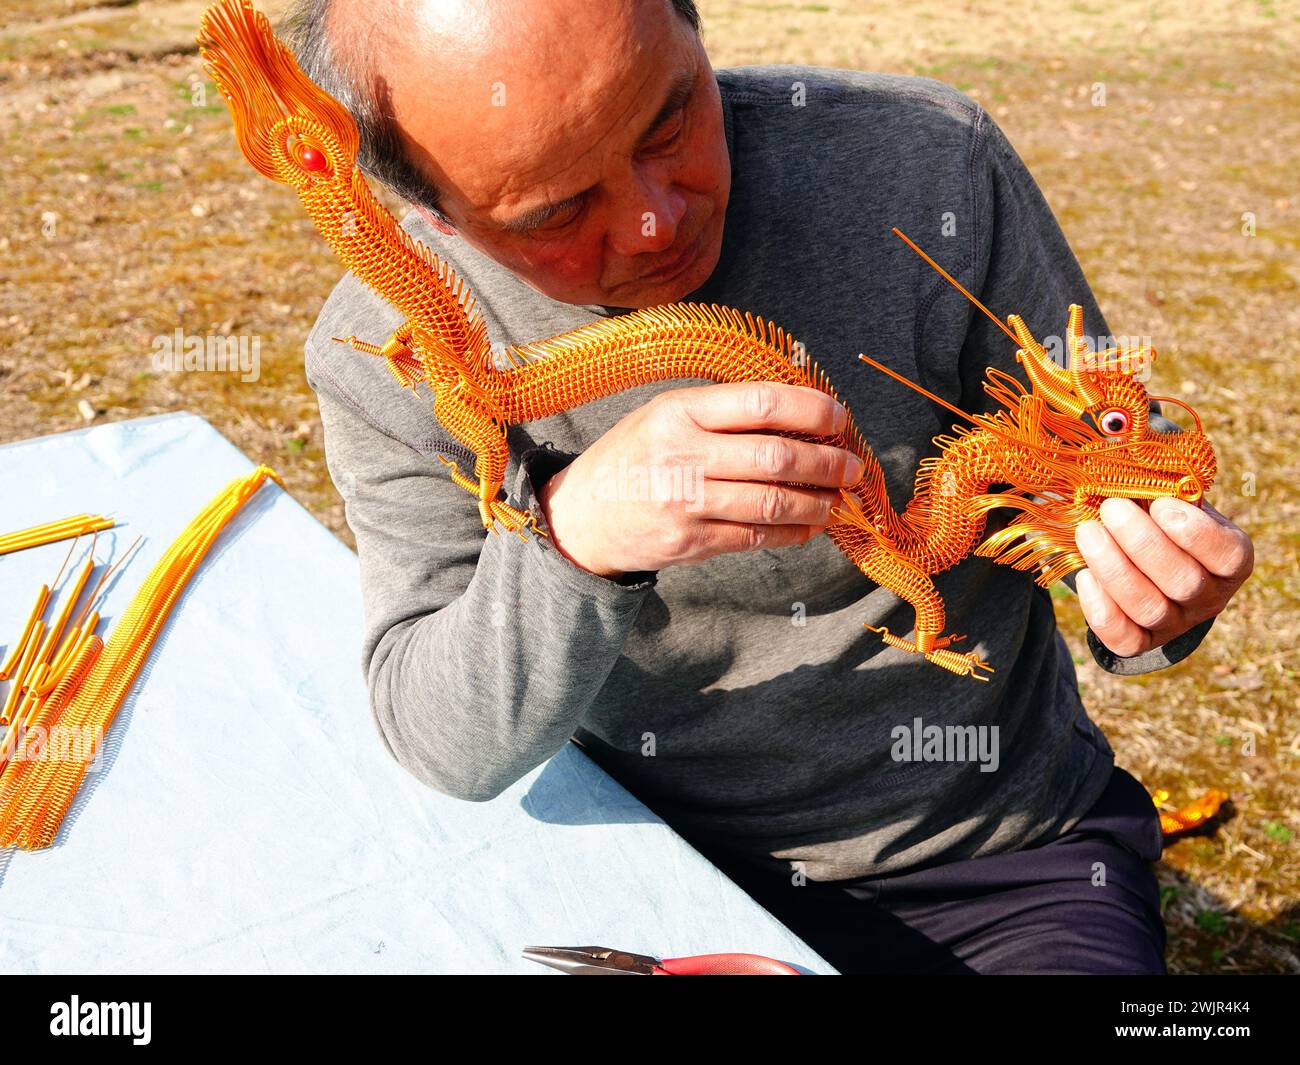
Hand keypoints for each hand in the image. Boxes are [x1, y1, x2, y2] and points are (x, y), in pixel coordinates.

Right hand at [537, 382, 865, 578]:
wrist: (580, 516)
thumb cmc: (633, 457)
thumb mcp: (663, 414)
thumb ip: (721, 411)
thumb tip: (799, 412)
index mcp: (678, 412)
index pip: (760, 403)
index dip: (810, 408)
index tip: (838, 416)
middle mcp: (683, 456)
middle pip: (776, 457)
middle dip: (827, 462)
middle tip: (852, 466)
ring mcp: (687, 503)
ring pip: (773, 502)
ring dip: (817, 502)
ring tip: (837, 498)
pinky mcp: (691, 542)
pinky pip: (757, 536)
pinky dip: (793, 532)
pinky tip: (809, 525)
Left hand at [1073, 496, 1253, 657]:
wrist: (1146, 559)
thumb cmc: (1161, 520)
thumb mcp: (1173, 500)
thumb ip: (1163, 486)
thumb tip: (1127, 457)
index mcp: (1230, 560)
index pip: (1227, 555)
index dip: (1196, 533)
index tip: (1161, 504)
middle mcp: (1209, 597)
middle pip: (1183, 582)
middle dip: (1143, 543)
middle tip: (1112, 507)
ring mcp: (1176, 623)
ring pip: (1149, 608)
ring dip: (1113, 568)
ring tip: (1088, 531)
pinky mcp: (1143, 641)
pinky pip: (1124, 639)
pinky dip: (1100, 609)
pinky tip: (1084, 575)